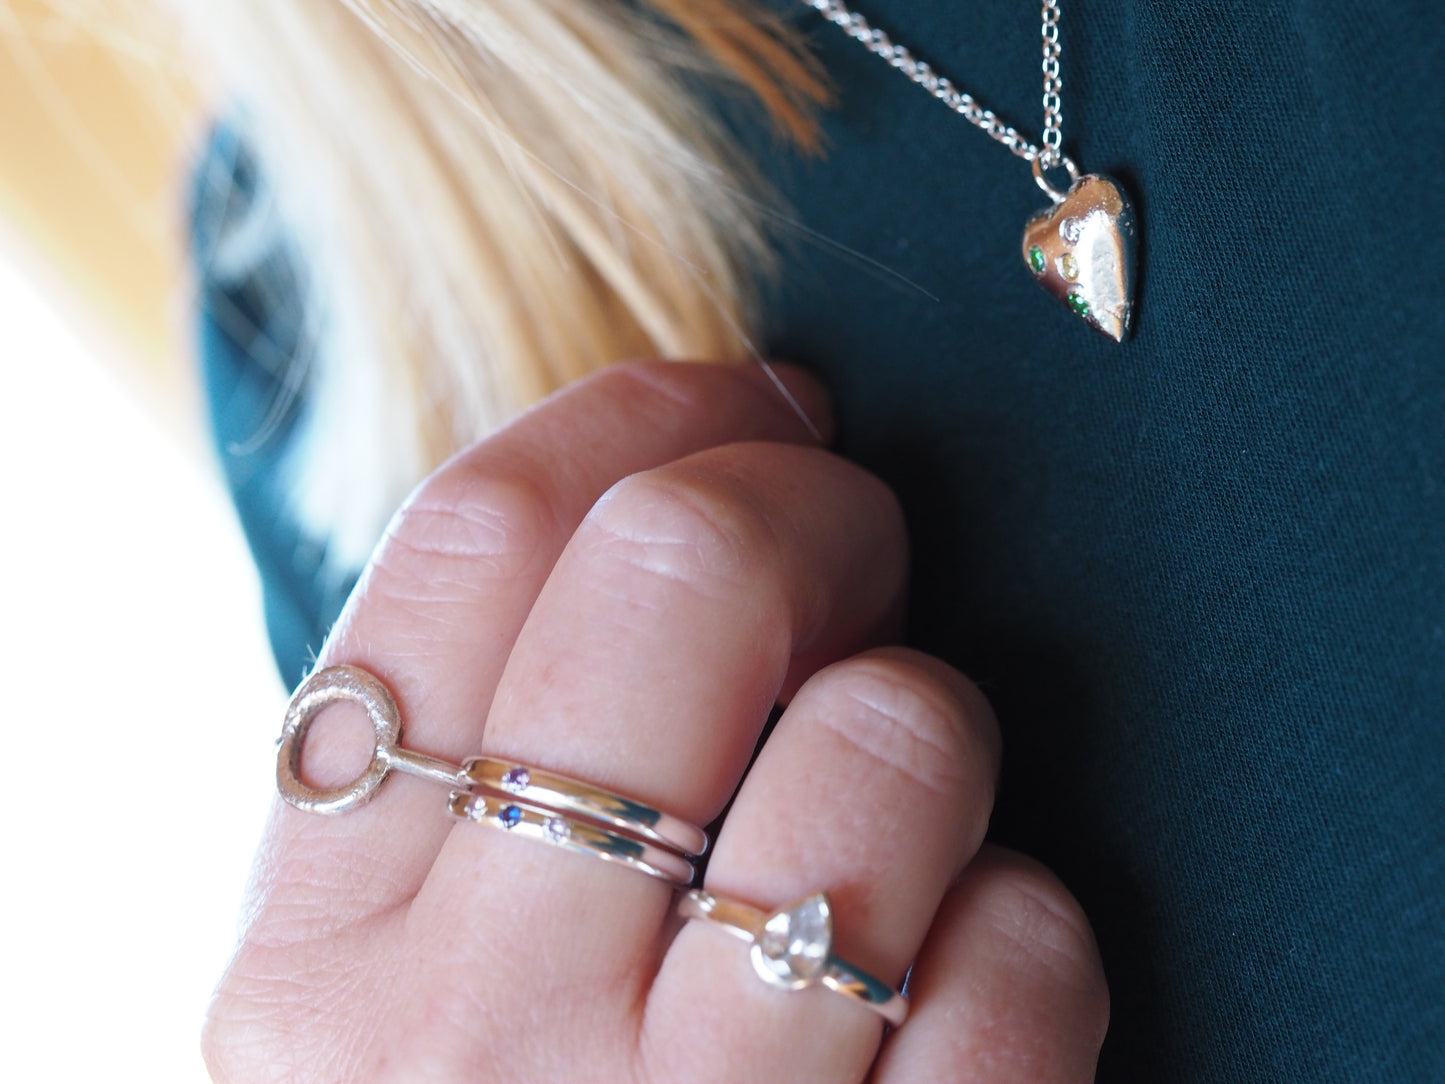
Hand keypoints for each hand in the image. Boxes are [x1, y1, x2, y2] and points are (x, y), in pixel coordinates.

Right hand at [203, 361, 1107, 1081]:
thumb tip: (675, 477)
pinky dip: (1021, 928)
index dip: (639, 408)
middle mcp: (465, 1035)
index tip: (746, 392)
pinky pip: (1021, 949)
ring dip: (922, 729)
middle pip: (678, 576)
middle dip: (812, 505)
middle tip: (856, 544)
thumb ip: (474, 773)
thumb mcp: (410, 997)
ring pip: (884, 739)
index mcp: (318, 951)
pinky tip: (951, 986)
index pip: (469, 541)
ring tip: (887, 811)